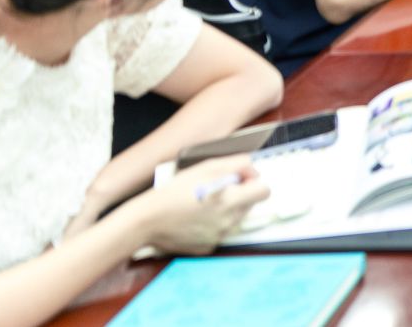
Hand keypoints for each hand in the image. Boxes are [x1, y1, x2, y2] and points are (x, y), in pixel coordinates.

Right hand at [131, 157, 268, 254]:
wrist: (146, 221)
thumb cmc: (173, 192)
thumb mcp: (207, 167)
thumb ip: (238, 164)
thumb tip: (254, 171)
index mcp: (231, 201)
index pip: (264, 191)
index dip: (254, 183)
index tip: (241, 181)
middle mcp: (229, 222)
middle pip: (249, 204)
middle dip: (239, 195)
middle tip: (216, 189)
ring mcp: (219, 236)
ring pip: (235, 218)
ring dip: (226, 209)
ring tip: (201, 204)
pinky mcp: (207, 247)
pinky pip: (220, 232)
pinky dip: (212, 224)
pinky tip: (194, 218)